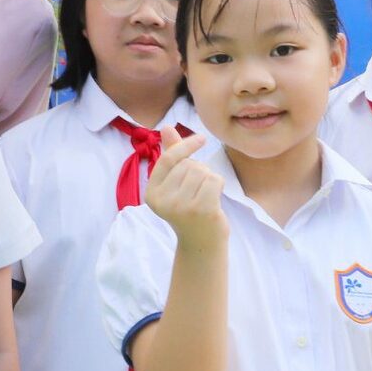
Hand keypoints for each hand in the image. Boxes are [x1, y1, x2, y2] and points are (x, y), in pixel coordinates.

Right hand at [143, 128, 225, 247]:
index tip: (202, 138)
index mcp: (152, 194)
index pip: (169, 159)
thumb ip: (171, 155)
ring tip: (205, 196)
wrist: (202, 243)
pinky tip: (215, 200)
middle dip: (199, 171)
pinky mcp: (202, 210)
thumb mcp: (176, 183)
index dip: (185, 146)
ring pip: (202, 171)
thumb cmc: (189, 208)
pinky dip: (219, 185)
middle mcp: (163, 202)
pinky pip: (214, 180)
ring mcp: (182, 207)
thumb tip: (166, 127)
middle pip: (188, 165)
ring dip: (209, 178)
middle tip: (198, 191)